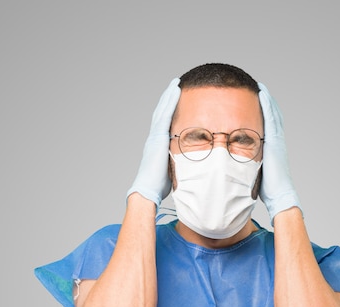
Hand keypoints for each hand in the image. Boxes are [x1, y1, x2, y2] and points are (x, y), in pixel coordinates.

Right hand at [126, 77, 180, 205]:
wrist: (147, 190)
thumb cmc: (160, 186)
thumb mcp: (172, 171)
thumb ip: (179, 164)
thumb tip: (192, 167)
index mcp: (157, 146)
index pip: (164, 124)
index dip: (169, 111)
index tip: (175, 100)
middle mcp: (154, 138)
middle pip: (162, 113)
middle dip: (168, 99)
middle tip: (175, 85)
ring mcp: (154, 136)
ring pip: (162, 110)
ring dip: (169, 95)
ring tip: (176, 83)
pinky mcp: (157, 137)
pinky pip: (165, 115)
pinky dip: (169, 102)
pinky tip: (175, 91)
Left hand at [257, 82, 300, 222]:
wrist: (278, 195)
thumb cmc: (266, 188)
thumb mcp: (253, 171)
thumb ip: (247, 163)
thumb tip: (232, 162)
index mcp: (270, 147)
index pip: (266, 124)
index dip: (262, 111)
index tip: (253, 100)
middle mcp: (275, 141)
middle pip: (271, 115)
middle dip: (264, 101)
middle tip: (256, 87)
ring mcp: (276, 140)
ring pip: (272, 113)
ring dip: (266, 98)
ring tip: (259, 85)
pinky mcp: (275, 141)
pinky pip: (271, 118)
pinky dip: (268, 104)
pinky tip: (262, 93)